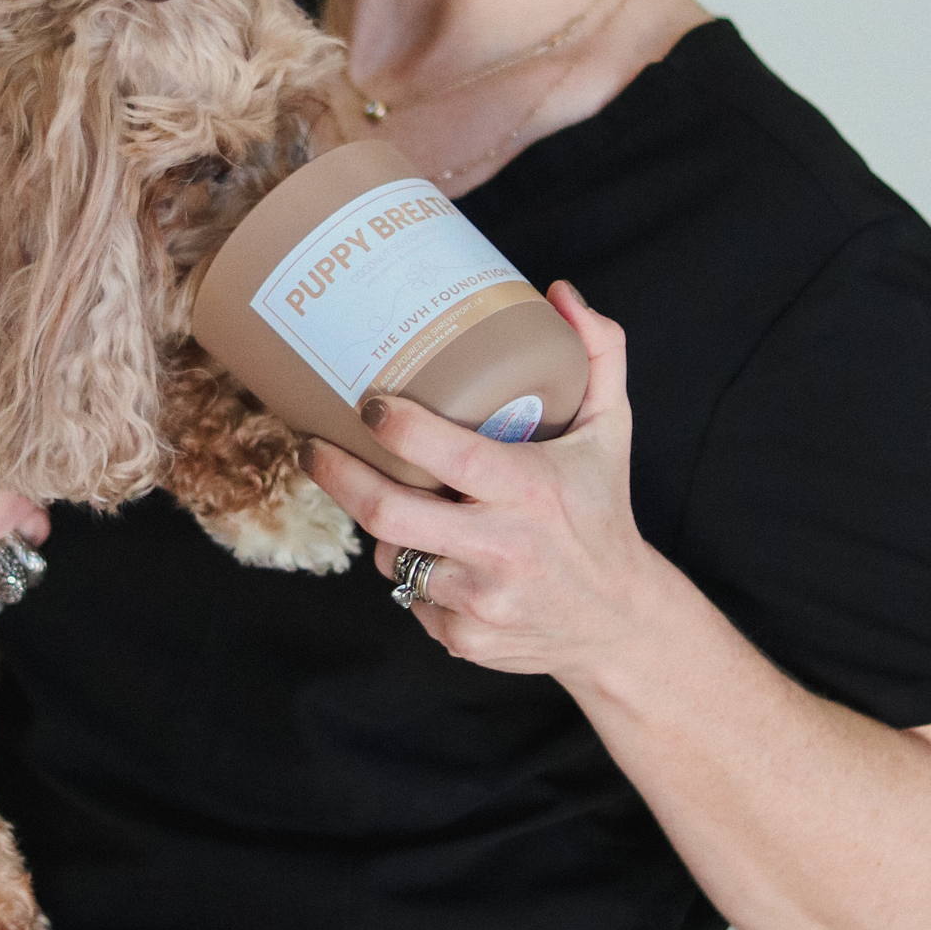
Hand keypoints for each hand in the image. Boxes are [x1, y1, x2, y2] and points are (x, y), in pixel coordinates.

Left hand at [298, 282, 651, 683]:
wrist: (619, 623)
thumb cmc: (603, 514)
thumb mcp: (611, 432)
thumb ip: (598, 355)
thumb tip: (561, 291)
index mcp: (530, 492)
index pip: (446, 456)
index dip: (397, 426)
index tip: (369, 402)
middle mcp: (501, 549)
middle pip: (388, 513)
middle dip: (336, 475)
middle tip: (311, 447)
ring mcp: (479, 599)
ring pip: (391, 556)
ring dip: (382, 527)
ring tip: (391, 501)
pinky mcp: (464, 638)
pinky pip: (410, 596)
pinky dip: (413, 572)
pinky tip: (436, 555)